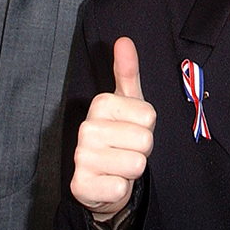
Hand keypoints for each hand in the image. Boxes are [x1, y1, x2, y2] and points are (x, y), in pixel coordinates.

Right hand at [71, 37, 155, 221]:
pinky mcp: (80, 186)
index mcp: (100, 104)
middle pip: (145, 140)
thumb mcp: (128, 102)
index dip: (146, 127)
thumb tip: (124, 40)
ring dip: (132, 170)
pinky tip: (108, 182)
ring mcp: (81, 158)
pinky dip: (120, 189)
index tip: (131, 129)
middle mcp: (87, 129)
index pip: (149, 116)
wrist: (102, 181)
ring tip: (118, 165)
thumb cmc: (120, 136)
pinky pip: (121, 188)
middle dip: (142, 150)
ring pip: (136, 164)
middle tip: (126, 150)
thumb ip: (127, 71)